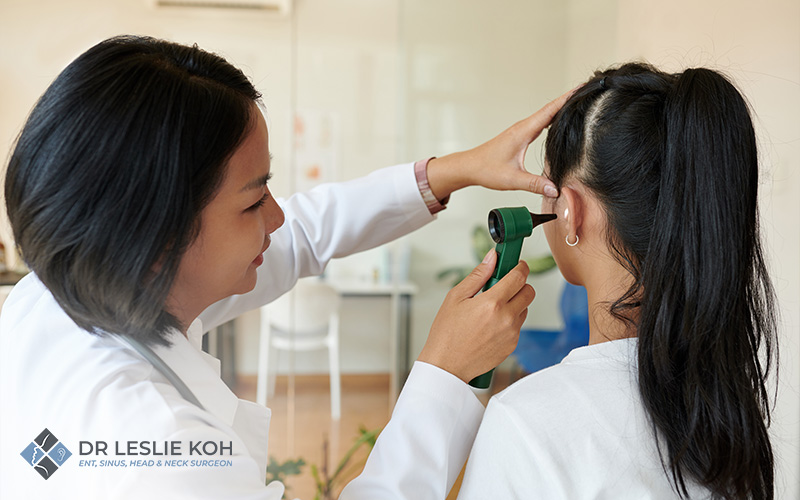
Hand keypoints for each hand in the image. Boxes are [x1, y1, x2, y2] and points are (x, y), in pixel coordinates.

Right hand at [417, 251, 534, 382]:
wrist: (447, 365)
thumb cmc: (447, 333)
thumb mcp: (456, 297)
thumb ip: (478, 275)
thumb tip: (492, 258)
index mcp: (492, 303)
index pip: (519, 277)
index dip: (520, 267)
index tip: (517, 265)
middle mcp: (506, 318)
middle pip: (529, 292)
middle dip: (519, 285)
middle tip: (503, 287)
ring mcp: (511, 333)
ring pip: (524, 309)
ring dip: (514, 304)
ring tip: (491, 310)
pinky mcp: (512, 345)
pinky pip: (518, 326)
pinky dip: (509, 321)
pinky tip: (490, 325)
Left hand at [426, 89, 574, 199]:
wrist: (469, 167)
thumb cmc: (486, 169)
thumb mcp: (512, 179)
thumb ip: (535, 184)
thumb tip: (555, 190)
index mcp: (523, 132)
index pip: (550, 111)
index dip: (567, 98)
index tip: (582, 87)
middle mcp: (523, 127)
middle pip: (551, 108)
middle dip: (569, 98)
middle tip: (587, 90)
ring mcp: (521, 130)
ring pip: (545, 114)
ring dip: (561, 107)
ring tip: (579, 101)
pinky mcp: (519, 135)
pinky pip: (540, 122)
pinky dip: (552, 117)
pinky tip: (560, 121)